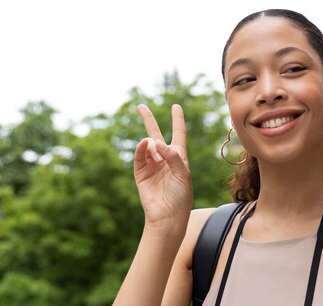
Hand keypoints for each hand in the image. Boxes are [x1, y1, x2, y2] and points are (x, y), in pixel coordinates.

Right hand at [134, 104, 192, 229]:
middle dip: (149, 120)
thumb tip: (156, 142)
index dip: (177, 120)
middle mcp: (164, 159)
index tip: (176, 106)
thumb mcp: (183, 174)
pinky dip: (141, 148)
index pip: (178, 134)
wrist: (168, 217)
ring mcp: (151, 165)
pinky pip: (139, 157)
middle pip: (156, 134)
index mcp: (179, 158)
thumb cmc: (181, 197)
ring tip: (156, 150)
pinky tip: (145, 143)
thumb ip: (173, 156)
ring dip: (151, 144)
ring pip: (147, 145)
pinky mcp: (141, 173)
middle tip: (140, 106)